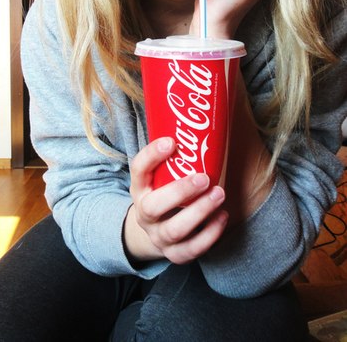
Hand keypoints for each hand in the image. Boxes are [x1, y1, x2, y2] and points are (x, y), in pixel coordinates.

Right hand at [124, 137, 228, 265]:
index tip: (171, 141)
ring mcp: (158, 235)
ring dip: (198, 212)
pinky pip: (191, 249)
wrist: (155, 230)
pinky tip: (222, 216)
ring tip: (219, 194)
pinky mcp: (174, 254)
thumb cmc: (166, 191)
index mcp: (140, 188)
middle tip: (204, 177)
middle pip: (153, 206)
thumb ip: (180, 152)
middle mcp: (144, 213)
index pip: (138, 170)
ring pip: (174, 230)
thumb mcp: (163, 173)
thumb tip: (213, 107)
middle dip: (179, 192)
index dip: (151, 156)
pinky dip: (209, 234)